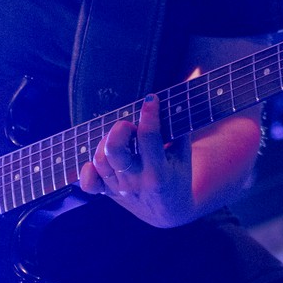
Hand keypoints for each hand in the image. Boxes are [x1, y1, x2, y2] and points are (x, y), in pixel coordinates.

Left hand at [78, 94, 195, 227]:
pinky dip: (87, 170)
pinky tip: (98, 158)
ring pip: (101, 160)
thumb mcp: (184, 148)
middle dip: (119, 130)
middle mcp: (136, 181)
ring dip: (106, 141)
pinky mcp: (107, 192)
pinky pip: (88, 183)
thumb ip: (185, 113)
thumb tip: (195, 71)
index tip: (151, 98)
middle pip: (115, 151)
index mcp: (159, 172)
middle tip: (128, 125)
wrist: (169, 211)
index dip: (149, 114)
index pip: (149, 138)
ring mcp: (119, 188)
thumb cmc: (178, 172)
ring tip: (120, 137)